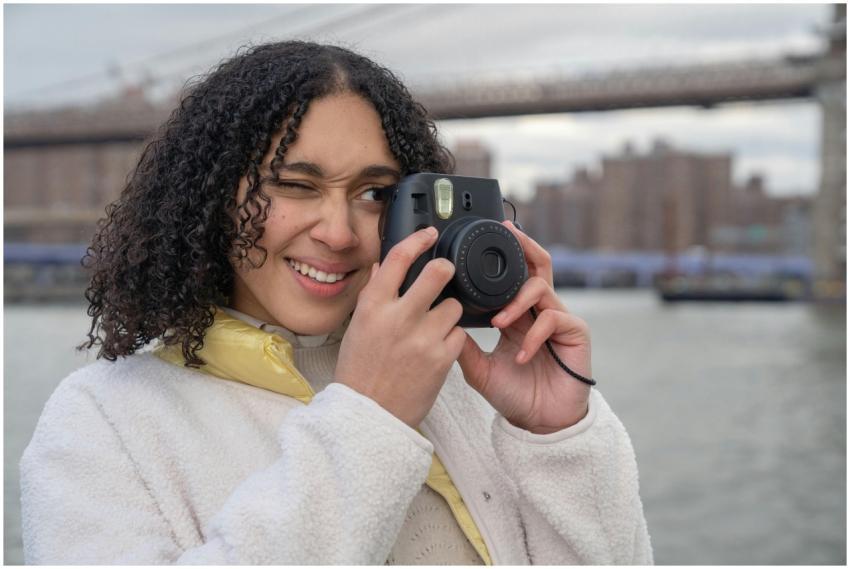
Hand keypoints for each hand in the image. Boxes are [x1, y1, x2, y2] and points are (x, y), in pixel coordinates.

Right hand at [336, 227, 466, 427]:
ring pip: (454, 305)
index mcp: (373, 306)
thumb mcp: (358, 327)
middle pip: (438, 272)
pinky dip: (452, 337)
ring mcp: (423, 338)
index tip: (430, 234)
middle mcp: (398, 317)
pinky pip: (459, 333)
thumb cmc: (361, 371)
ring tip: (434, 325)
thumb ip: (374, 294)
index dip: (418, 239)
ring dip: (448, 311)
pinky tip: (438, 346)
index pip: (399, 258)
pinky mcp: (442, 358)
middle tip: (445, 274)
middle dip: (446, 269)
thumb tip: (385, 264)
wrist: (370, 415)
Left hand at [458, 221, 591, 433]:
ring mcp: (559, 319)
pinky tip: (519, 354)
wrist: (540, 424)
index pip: (514, 274)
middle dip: (523, 245)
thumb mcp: (478, 368)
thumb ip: (461, 344)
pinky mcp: (575, 333)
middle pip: (537, 264)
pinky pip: (552, 318)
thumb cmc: (513, 395)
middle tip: (507, 232)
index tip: (486, 236)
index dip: (505, 254)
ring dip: (515, 302)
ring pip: (540, 288)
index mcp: (518, 314)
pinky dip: (532, 334)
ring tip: (498, 322)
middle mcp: (539, 310)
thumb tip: (438, 321)